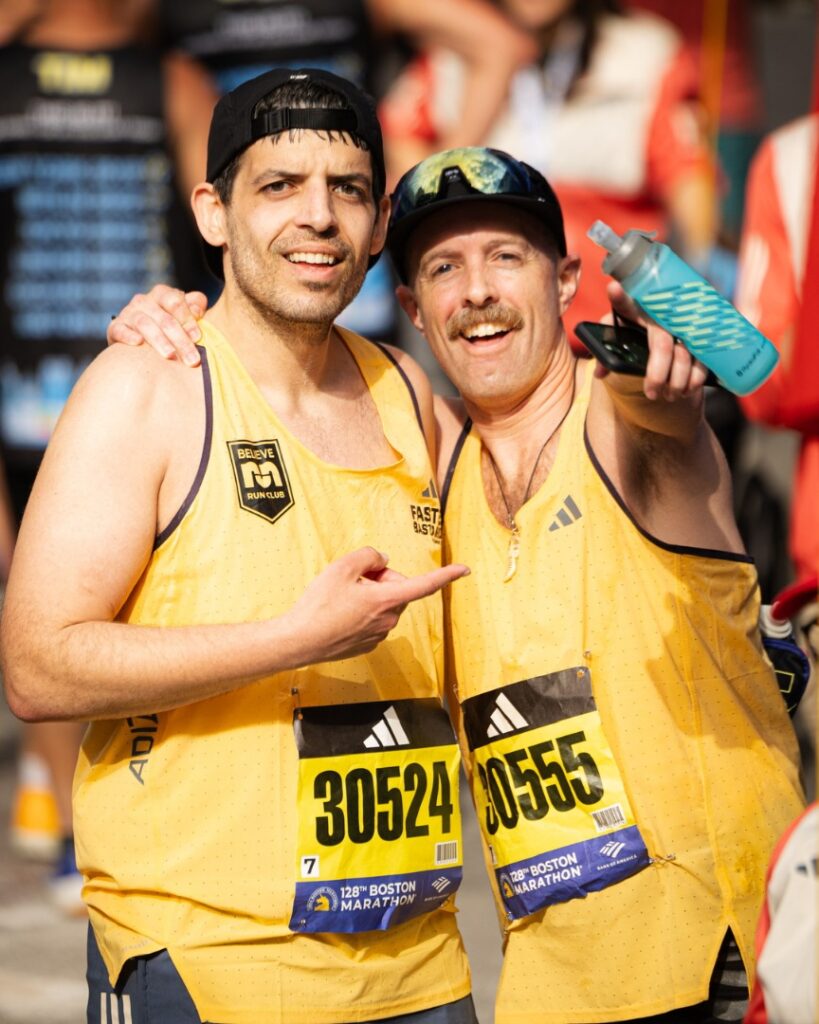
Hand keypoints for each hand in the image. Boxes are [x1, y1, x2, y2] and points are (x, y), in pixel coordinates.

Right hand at [107, 285, 208, 366]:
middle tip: (192, 359)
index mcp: (162, 294)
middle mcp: (144, 301)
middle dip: (180, 340)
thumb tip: (198, 310)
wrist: (136, 342)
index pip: (175, 301)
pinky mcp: (115, 327)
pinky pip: (120, 329)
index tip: (198, 337)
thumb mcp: (182, 315)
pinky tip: (138, 343)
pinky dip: (128, 335)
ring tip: (171, 355)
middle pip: (164, 318)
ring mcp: (128, 313)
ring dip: (159, 340)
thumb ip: (194, 307)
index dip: (187, 319)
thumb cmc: (167, 327)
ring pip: (145, 324)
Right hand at [285, 547, 469, 663]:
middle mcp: (389, 620)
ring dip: (371, 596)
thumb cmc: (319, 604)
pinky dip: (362, 612)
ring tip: (342, 598)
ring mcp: (379, 635)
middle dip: (382, 579)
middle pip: (398, 589)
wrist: (299, 640)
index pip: (425, 584)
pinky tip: (340, 614)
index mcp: (387, 599)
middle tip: (355, 579)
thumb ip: (369, 555)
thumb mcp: (342, 566)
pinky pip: (373, 620)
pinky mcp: (367, 645)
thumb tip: (382, 561)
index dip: (446, 575)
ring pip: (385, 605)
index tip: (464, 569)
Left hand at [604, 283, 709, 401]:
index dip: (619, 296)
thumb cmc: (631, 342)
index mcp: (634, 312)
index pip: (624, 302)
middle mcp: (659, 314)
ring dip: (677, 380)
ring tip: (668, 396)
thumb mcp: (616, 345)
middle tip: (651, 393)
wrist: (656, 349)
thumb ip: (605, 354)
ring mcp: (681, 324)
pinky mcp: (699, 337)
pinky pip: (702, 358)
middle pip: (661, 343)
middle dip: (657, 373)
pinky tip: (686, 390)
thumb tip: (600, 372)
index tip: (613, 289)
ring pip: (684, 353)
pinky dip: (694, 379)